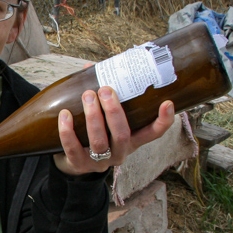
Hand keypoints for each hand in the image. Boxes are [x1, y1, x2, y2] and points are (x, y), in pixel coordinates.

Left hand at [53, 86, 174, 176]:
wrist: (73, 161)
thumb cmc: (94, 132)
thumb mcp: (106, 120)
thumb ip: (103, 96)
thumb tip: (90, 67)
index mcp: (131, 141)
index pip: (153, 134)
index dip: (163, 121)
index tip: (167, 103)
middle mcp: (119, 153)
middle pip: (122, 135)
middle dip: (113, 111)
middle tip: (105, 90)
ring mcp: (100, 162)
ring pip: (99, 142)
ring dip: (93, 117)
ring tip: (87, 95)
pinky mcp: (79, 165)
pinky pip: (73, 149)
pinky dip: (68, 131)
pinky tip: (65, 114)